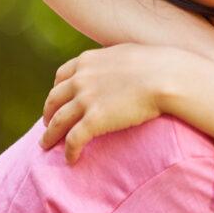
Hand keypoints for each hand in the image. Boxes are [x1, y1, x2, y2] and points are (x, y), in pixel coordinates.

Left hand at [40, 44, 180, 161]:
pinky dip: (69, 151)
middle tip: (48, 124)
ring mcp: (85, 100)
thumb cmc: (157, 64)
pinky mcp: (94, 121)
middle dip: (48, 113)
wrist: (167, 77)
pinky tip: (71, 160)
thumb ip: (113, 60)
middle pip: (53, 100)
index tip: (59, 100)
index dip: (57, 90)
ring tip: (46, 146)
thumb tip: (119, 65)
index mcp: (87, 62)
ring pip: (57, 122)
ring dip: (50, 135)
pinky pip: (73, 140)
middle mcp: (80, 79)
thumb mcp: (127, 53)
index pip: (61, 76)